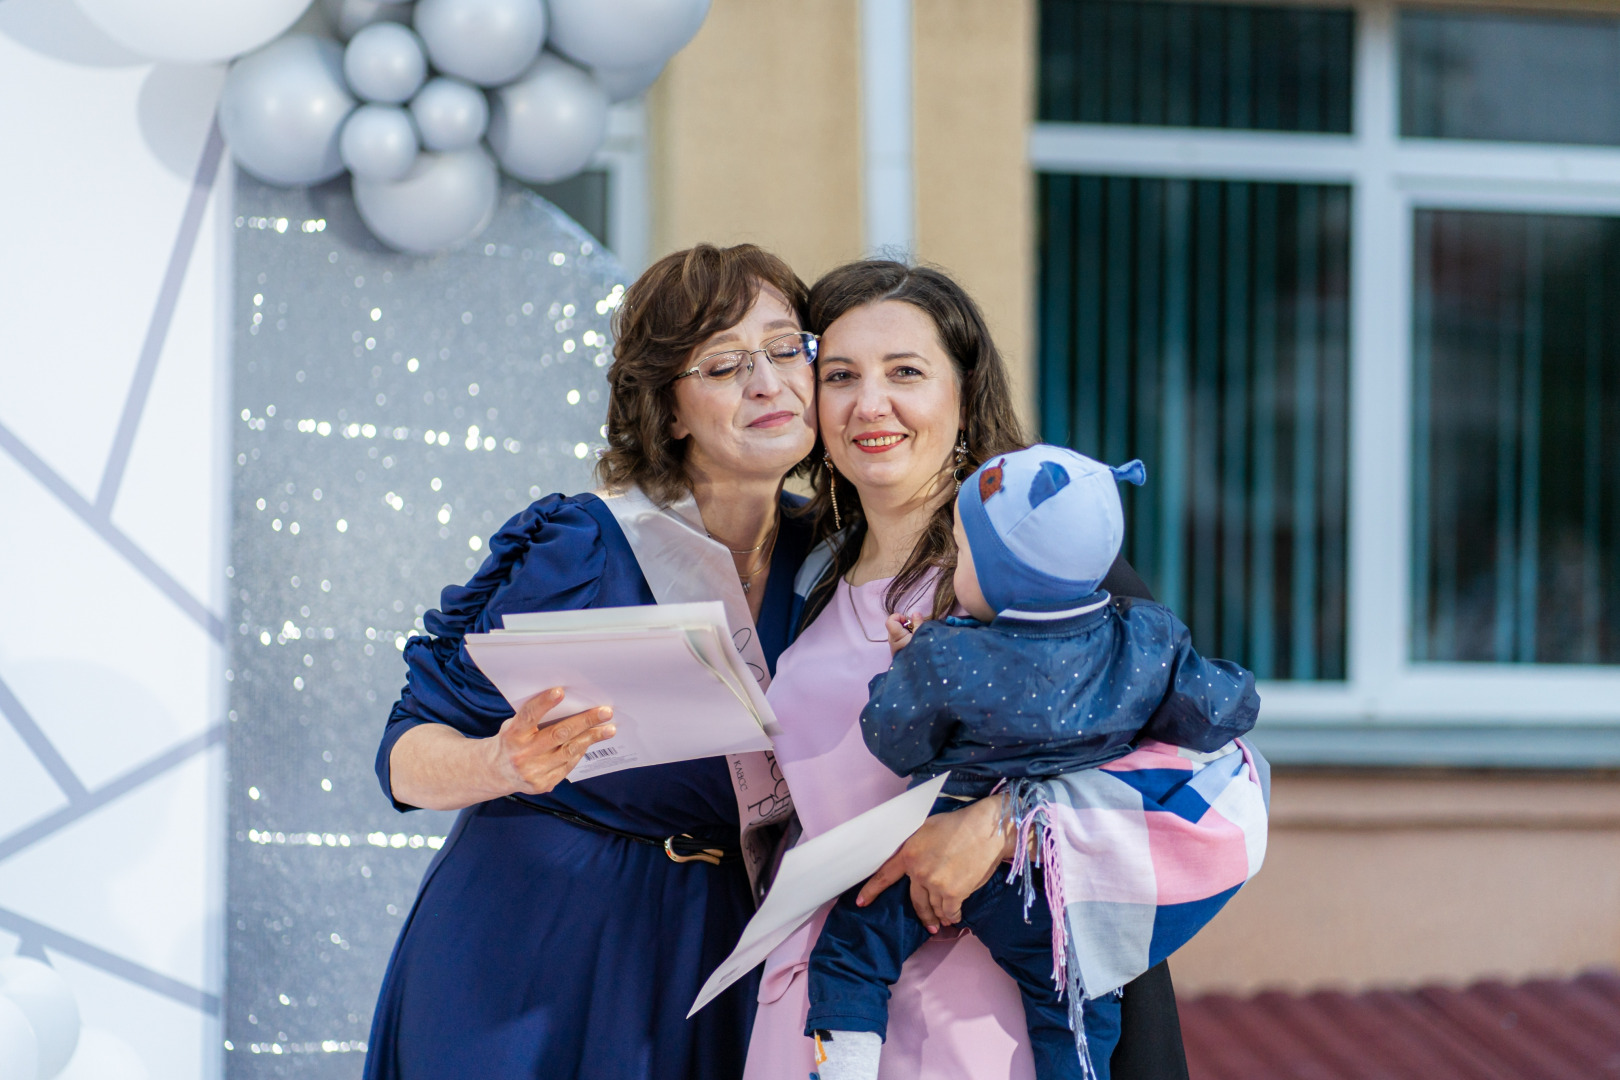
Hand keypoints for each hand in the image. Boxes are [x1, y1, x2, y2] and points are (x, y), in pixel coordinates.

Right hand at [487, 687, 615, 795]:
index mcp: (512, 734)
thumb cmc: (511, 740)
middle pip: (558, 734)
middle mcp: (522, 754)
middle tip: (605, 712)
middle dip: (585, 722)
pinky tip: (590, 743)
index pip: (529, 716)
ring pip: (568, 751)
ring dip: (591, 738)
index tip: (561, 691)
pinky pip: (568, 765)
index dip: (544, 703)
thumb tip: (569, 704)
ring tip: (609, 729)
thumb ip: (533, 717)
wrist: (496, 772)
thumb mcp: (513, 725)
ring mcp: (533, 771)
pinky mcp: (543, 784)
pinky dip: (580, 752)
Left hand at [856, 793, 1014, 932]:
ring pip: (933, 907)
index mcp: (909, 853)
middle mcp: (919, 872)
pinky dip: (952, 916)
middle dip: (922, 914)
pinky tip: (954, 917)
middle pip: (915, 900)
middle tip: (927, 924)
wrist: (986, 829)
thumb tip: (909, 856)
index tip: (861, 902)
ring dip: (938, 916)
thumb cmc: (958, 824)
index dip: (872, 890)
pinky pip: (949, 911)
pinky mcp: (954, 894)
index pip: (885, 875)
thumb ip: (914, 845)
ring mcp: (935, 884)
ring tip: (942, 921)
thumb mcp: (926, 828)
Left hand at [886, 611, 923, 655]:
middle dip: (904, 624)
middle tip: (915, 629)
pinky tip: (913, 643)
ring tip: (915, 637)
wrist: (919, 672)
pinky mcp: (897, 653)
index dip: (899, 617)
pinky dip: (905, 638)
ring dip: (905, 632)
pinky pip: (899, 640)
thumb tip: (915, 613)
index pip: (890, 621)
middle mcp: (892, 641)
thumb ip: (918, 623)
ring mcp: (894, 648)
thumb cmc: (921, 652)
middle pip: (894, 626)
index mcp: (896, 636)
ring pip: (896, 633)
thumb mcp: (922, 635)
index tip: (909, 621)